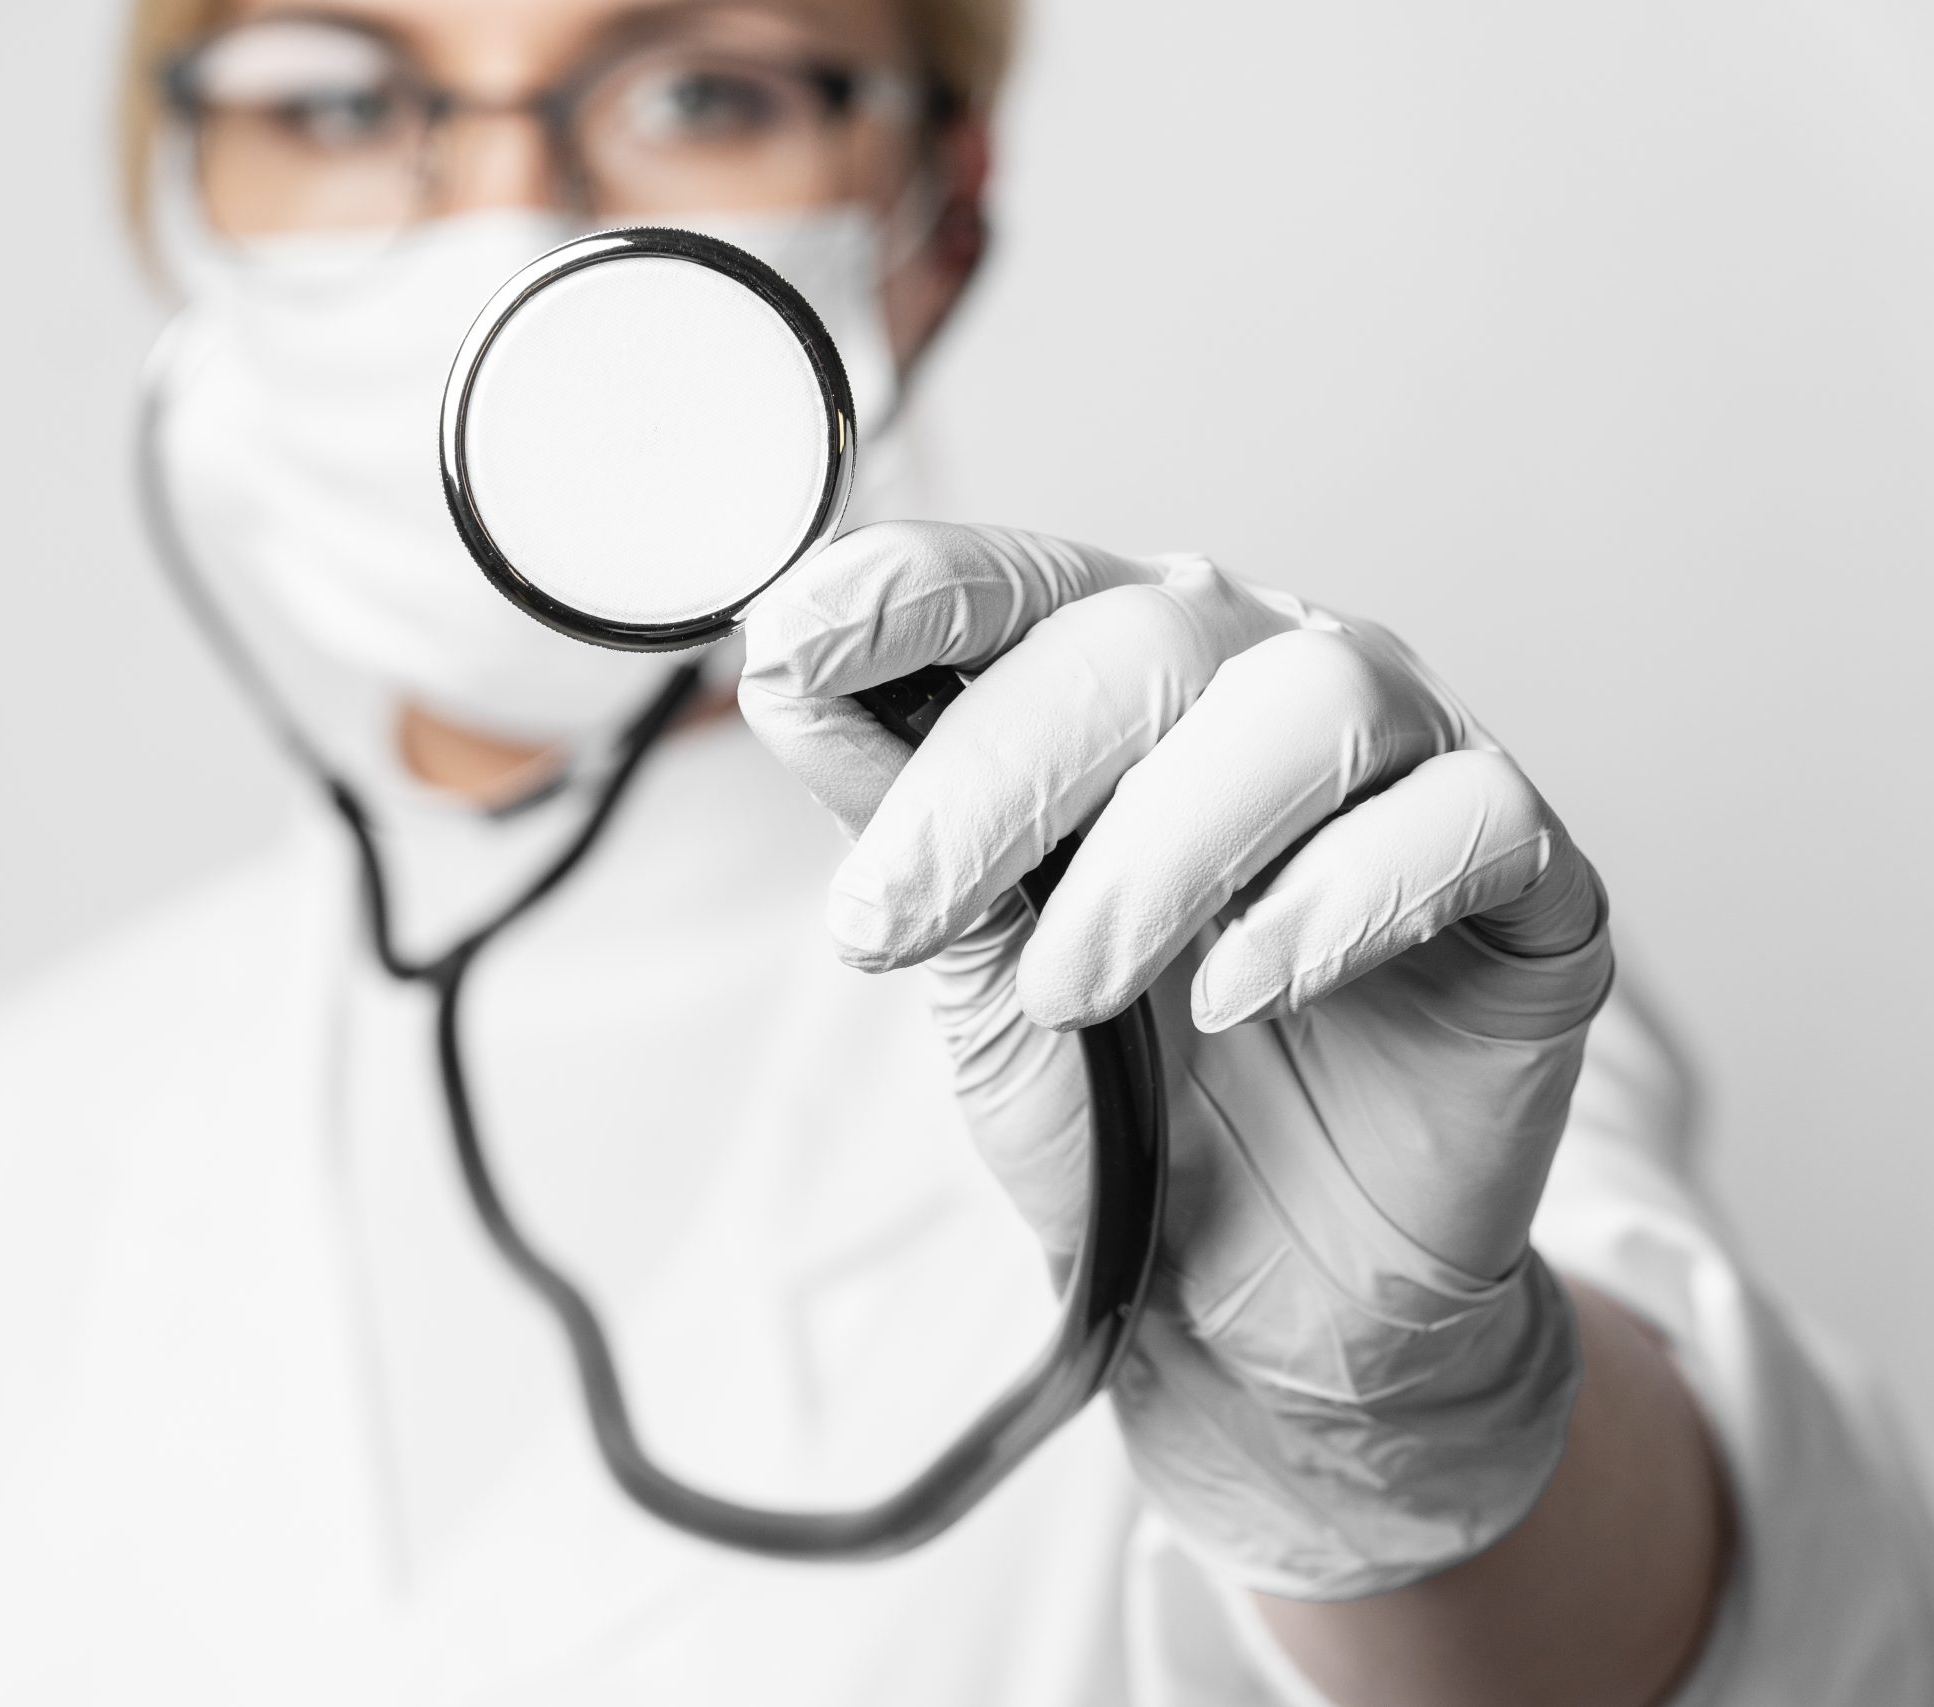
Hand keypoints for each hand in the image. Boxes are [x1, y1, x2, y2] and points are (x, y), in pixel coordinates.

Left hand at [738, 522, 1612, 1598]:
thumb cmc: (1114, 1093)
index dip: (910, 592)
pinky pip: (1466, 824)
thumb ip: (897, 816)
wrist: (1252, 1290)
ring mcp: (1409, 763)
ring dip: (1162, 849)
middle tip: (887, 924)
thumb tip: (782, 674)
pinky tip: (1244, 994)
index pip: (1018, 581)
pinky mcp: (1531, 878)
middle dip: (995, 779)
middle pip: (1146, 640)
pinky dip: (1340, 901)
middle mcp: (1266, 679)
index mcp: (1121, 674)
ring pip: (1313, 704)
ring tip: (1069, 990)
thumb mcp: (969, 956)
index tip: (792, 643)